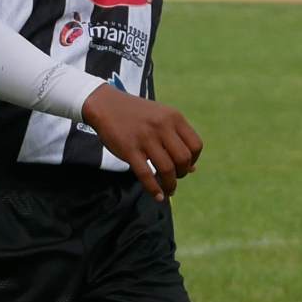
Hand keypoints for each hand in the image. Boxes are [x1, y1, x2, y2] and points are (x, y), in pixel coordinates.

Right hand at [81, 88, 202, 201]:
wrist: (105, 105)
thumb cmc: (136, 114)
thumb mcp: (161, 118)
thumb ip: (177, 139)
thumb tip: (193, 169)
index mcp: (173, 117)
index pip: (196, 145)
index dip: (194, 160)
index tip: (185, 166)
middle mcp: (162, 126)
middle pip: (183, 159)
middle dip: (182, 173)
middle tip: (174, 178)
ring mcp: (145, 138)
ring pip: (167, 169)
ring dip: (170, 185)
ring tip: (168, 191)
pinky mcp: (129, 149)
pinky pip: (146, 174)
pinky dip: (154, 189)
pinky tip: (158, 196)